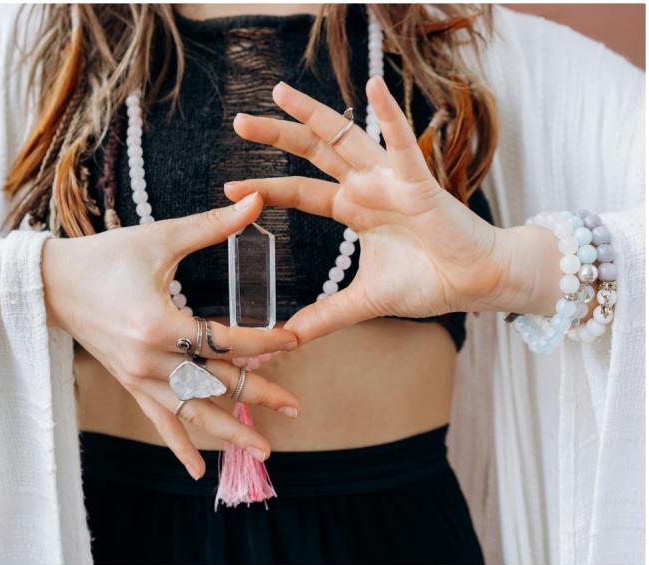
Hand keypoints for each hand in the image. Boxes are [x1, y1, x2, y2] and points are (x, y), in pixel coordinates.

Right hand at [41, 193, 300, 479]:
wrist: (51, 284)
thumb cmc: (105, 258)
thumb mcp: (160, 238)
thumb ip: (211, 226)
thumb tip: (256, 201)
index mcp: (159, 324)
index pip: (224, 341)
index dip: (263, 342)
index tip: (294, 339)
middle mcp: (149, 360)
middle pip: (215, 383)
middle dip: (258, 395)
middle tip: (294, 407)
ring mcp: (137, 379)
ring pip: (191, 412)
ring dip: (228, 431)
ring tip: (263, 449)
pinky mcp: (130, 384)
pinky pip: (159, 421)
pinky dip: (179, 445)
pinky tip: (198, 471)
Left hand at [225, 78, 560, 344]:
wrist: (476, 283)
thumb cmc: (429, 282)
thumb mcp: (365, 301)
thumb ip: (326, 316)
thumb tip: (287, 338)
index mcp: (353, 209)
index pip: (300, 192)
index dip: (266, 187)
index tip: (228, 185)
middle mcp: (366, 187)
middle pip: (312, 153)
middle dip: (276, 136)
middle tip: (239, 122)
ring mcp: (390, 180)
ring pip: (345, 137)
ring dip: (312, 113)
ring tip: (279, 91)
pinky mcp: (419, 183)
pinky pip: (402, 145)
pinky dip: (389, 115)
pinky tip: (373, 85)